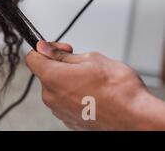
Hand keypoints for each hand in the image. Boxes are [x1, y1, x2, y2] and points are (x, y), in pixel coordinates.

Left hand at [25, 41, 164, 129]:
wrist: (135, 117)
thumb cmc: (117, 88)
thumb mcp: (90, 59)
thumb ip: (61, 54)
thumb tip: (44, 48)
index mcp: (51, 77)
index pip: (32, 58)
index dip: (45, 49)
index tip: (60, 49)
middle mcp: (50, 96)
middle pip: (44, 73)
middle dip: (59, 65)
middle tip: (81, 62)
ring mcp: (59, 111)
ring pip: (55, 88)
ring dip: (67, 80)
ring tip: (91, 80)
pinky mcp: (69, 120)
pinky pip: (64, 102)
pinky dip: (74, 95)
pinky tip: (92, 93)